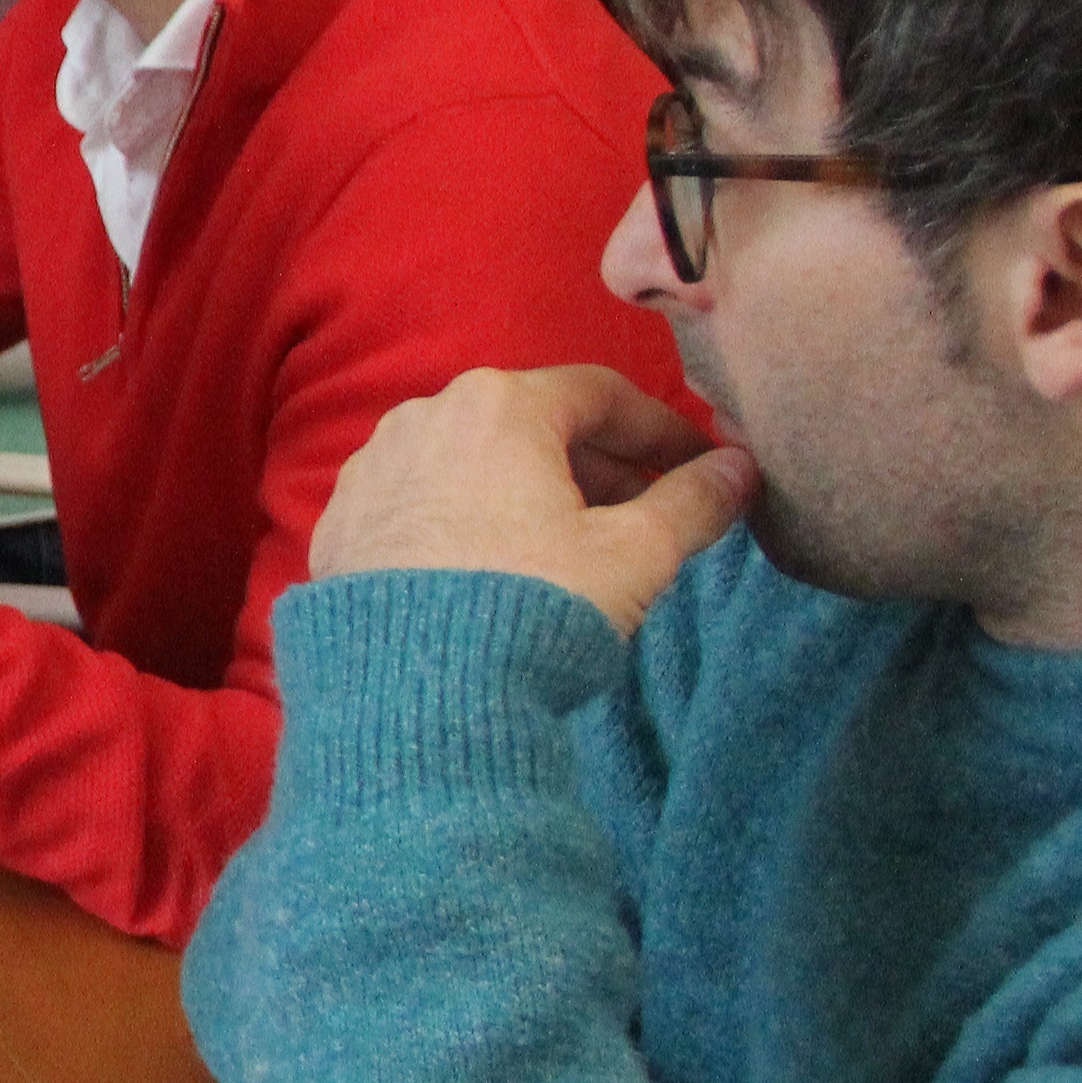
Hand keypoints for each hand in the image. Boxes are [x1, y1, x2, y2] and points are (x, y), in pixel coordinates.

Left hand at [310, 363, 749, 637]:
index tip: (702, 468)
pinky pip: (428, 501)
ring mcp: (372, 468)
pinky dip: (475, 517)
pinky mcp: (342, 522)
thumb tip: (739, 468)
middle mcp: (423, 415)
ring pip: (476, 462)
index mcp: (497, 404)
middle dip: (601, 465)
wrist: (411, 688)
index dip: (662, 430)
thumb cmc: (535, 603)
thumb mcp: (635, 553)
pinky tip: (502, 568)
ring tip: (581, 548)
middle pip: (534, 425)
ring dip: (537, 492)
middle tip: (649, 515)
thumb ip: (693, 502)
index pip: (601, 394)